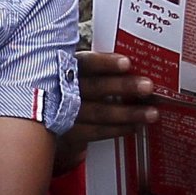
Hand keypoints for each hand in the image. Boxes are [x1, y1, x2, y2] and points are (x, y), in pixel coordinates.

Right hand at [54, 51, 156, 169]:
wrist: (44, 113)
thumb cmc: (69, 83)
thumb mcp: (76, 69)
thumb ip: (98, 66)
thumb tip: (136, 64)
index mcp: (66, 66)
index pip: (86, 62)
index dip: (106, 63)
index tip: (127, 63)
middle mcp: (62, 88)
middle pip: (95, 87)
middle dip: (123, 87)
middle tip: (148, 87)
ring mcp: (63, 112)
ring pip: (98, 112)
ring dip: (127, 113)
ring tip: (151, 113)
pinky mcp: (66, 132)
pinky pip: (94, 132)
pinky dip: (116, 130)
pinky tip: (134, 127)